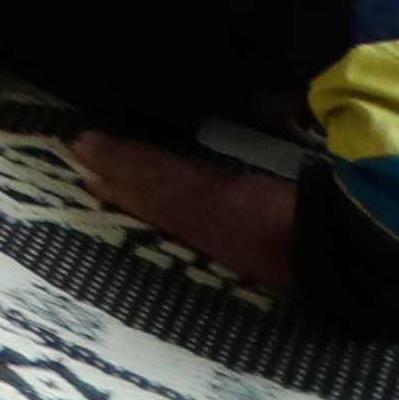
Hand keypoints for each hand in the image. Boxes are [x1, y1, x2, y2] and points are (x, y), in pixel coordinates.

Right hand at [73, 127, 301, 296]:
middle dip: (113, 160)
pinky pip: (178, 162)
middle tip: (78, 142)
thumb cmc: (278, 258)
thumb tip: (185, 231)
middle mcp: (195, 195)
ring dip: (128, 153)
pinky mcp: (228, 180)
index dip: (119, 186)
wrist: (319, 235)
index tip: (87, 176)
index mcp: (195, 215)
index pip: (148, 195)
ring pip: (160, 165)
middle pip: (148, 174)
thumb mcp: (235, 257)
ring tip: (99, 140)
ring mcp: (211, 185)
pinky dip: (154, 155)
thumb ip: (201, 236)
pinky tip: (147, 154)